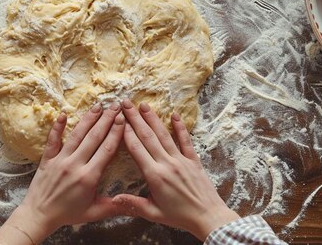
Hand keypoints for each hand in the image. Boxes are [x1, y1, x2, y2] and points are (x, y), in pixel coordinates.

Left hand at [0, 103, 125, 244]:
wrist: (39, 216)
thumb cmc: (67, 214)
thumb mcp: (94, 212)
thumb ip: (114, 207)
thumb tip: (134, 205)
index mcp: (89, 176)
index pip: (106, 149)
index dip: (116, 132)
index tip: (123, 119)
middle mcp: (75, 165)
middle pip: (94, 137)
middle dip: (106, 119)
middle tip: (115, 105)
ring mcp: (60, 160)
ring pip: (76, 135)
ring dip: (88, 119)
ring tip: (98, 105)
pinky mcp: (47, 158)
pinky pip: (53, 140)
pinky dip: (57, 126)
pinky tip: (63, 113)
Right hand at [112, 99, 239, 240]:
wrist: (208, 217)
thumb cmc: (180, 217)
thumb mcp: (153, 213)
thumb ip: (133, 204)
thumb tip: (113, 199)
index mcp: (155, 176)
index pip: (137, 149)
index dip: (126, 133)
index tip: (118, 120)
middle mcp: (167, 164)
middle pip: (148, 137)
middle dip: (135, 119)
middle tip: (126, 104)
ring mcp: (181, 160)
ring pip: (164, 135)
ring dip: (153, 119)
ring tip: (144, 105)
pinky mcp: (193, 160)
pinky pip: (186, 141)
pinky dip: (180, 127)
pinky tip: (175, 114)